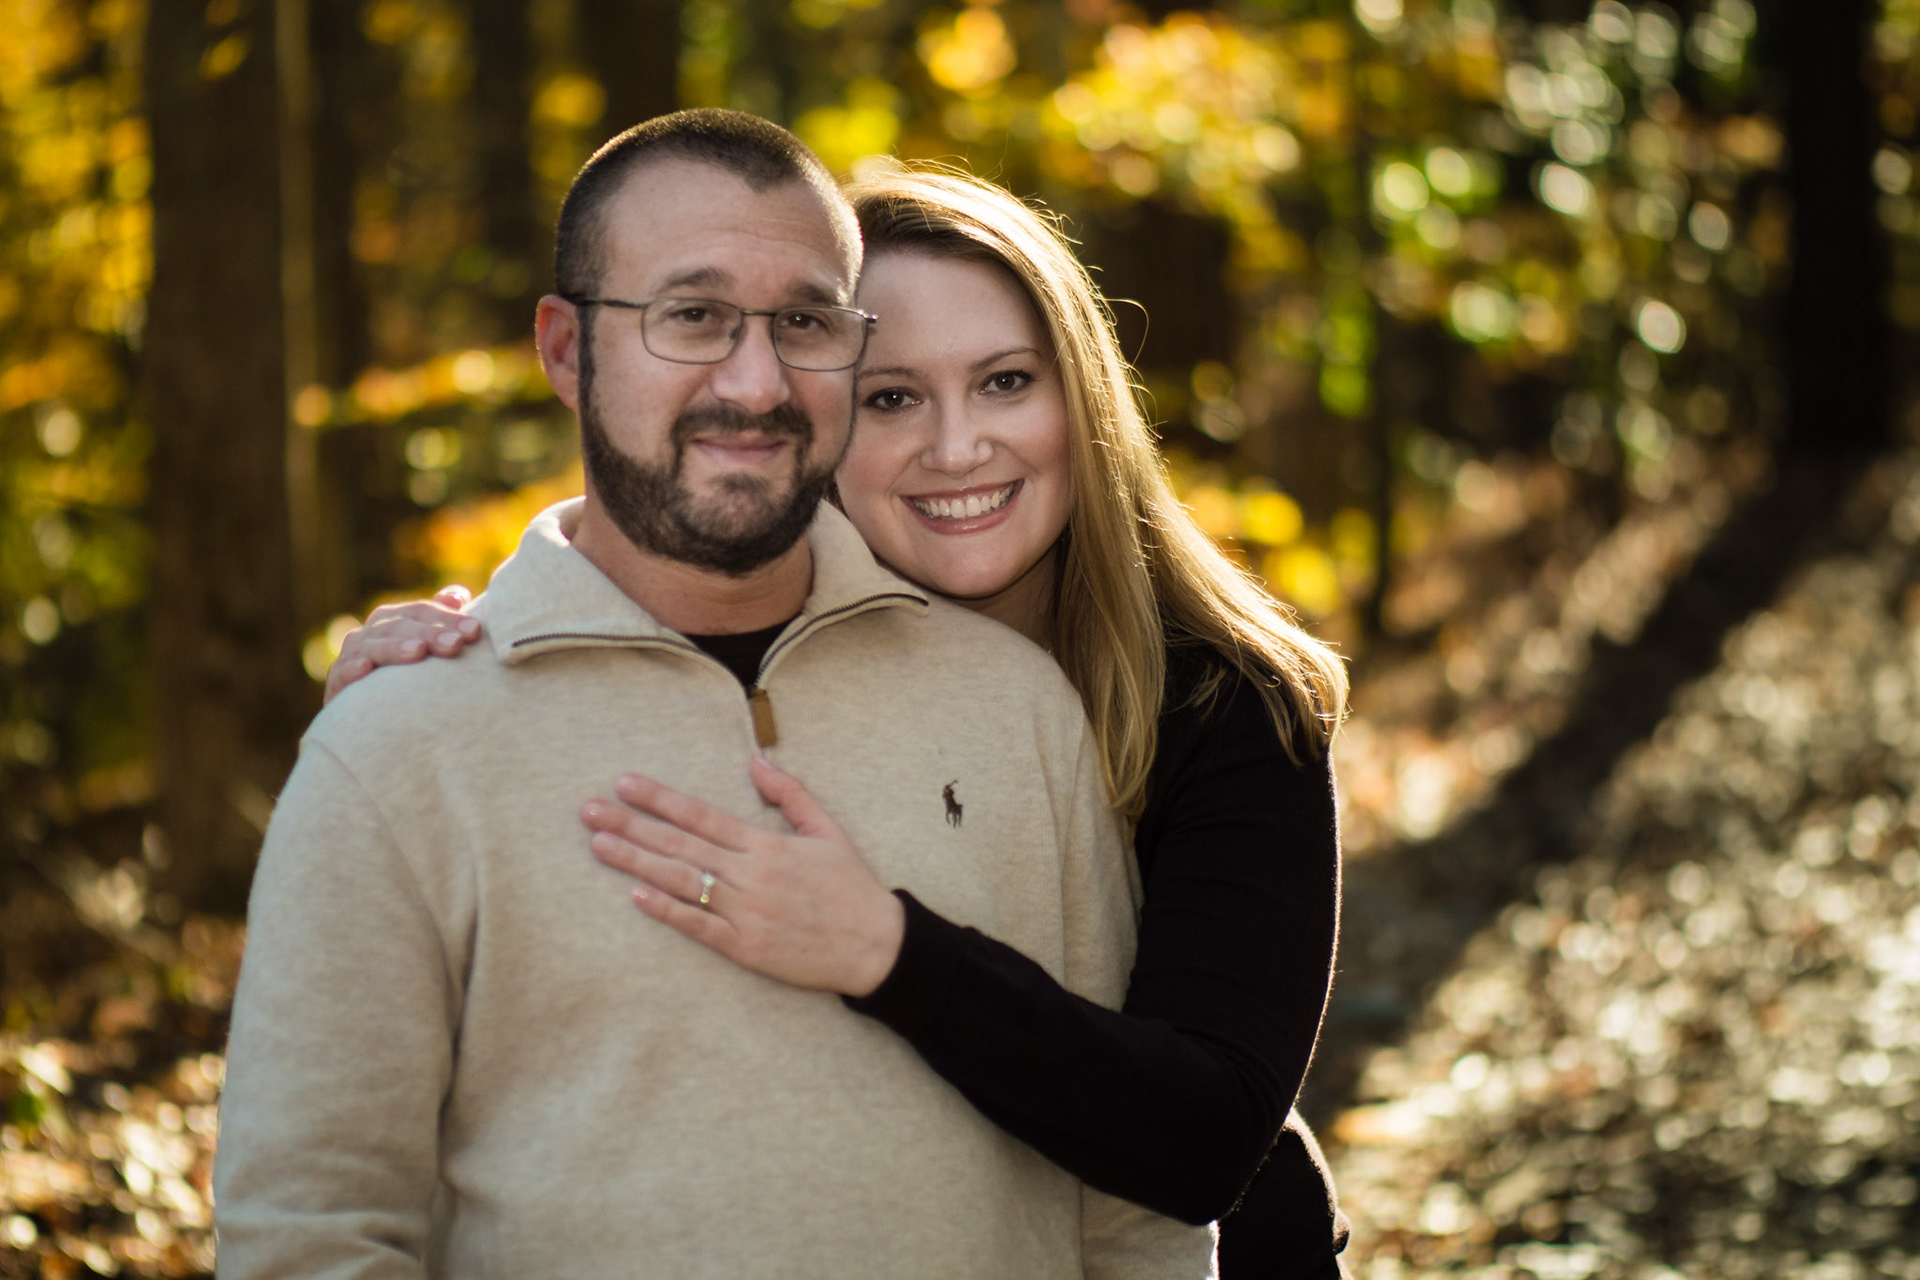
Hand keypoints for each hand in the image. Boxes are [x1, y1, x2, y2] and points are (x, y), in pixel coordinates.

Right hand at [323, 585, 481, 704]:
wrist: (364, 720)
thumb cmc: (403, 677)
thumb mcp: (422, 647)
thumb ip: (439, 621)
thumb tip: (457, 594)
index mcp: (394, 620)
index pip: (422, 611)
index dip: (449, 618)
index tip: (475, 631)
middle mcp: (372, 632)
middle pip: (401, 626)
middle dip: (430, 634)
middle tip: (455, 644)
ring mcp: (352, 655)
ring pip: (374, 646)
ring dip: (396, 648)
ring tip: (418, 651)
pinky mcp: (337, 682)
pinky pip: (343, 673)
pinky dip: (353, 669)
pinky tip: (365, 669)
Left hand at [580, 757, 905, 996]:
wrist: (876, 945)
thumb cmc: (852, 886)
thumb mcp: (829, 830)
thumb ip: (790, 794)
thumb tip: (755, 760)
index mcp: (767, 844)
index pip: (702, 816)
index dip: (660, 799)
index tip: (625, 784)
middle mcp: (750, 875)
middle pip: (680, 845)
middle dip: (631, 825)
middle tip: (589, 810)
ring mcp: (745, 913)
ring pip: (680, 882)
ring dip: (636, 863)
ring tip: (599, 845)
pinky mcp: (745, 948)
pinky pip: (698, 926)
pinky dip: (667, 911)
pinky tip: (636, 897)